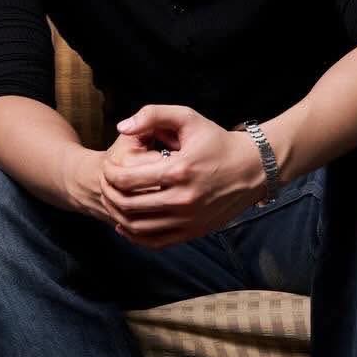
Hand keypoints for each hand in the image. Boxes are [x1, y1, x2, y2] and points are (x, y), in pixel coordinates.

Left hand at [99, 104, 266, 248]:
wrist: (253, 169)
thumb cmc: (217, 141)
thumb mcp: (188, 118)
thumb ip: (152, 115)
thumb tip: (121, 127)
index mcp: (179, 171)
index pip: (127, 180)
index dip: (109, 174)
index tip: (106, 167)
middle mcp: (183, 200)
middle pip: (128, 205)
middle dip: (108, 194)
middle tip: (104, 184)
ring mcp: (189, 220)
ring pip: (138, 227)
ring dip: (118, 215)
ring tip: (112, 201)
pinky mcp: (193, 232)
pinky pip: (155, 241)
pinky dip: (135, 236)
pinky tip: (126, 223)